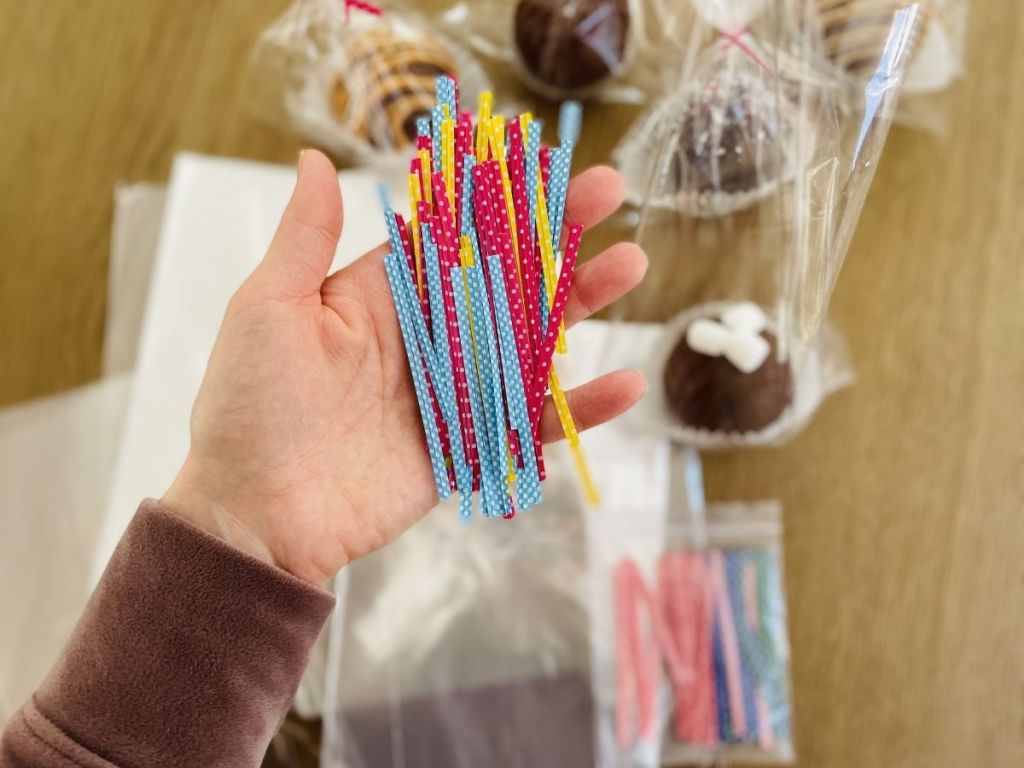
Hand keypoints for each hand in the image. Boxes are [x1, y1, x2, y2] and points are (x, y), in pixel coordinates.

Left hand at [162, 150, 646, 584]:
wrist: (257, 518)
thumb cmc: (250, 408)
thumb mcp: (270, 309)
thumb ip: (307, 237)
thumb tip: (315, 157)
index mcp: (382, 295)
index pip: (455, 233)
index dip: (503, 197)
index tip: (549, 163)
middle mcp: (427, 336)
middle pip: (508, 277)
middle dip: (561, 235)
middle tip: (615, 195)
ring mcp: (454, 390)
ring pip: (532, 340)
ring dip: (583, 305)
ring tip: (634, 265)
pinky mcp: (470, 444)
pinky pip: (534, 422)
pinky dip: (579, 409)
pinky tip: (627, 385)